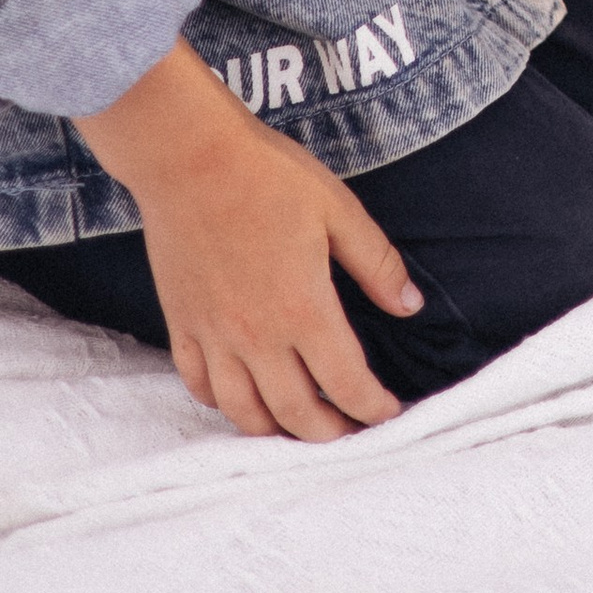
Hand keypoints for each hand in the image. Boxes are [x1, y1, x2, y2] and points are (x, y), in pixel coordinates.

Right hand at [75, 39, 419, 441]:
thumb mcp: (338, 210)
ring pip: (245, 413)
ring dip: (277, 431)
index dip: (372, 408)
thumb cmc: (268, 176)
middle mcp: (257, 336)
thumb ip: (376, 264)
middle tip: (351, 433)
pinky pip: (201, 387)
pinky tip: (243, 399)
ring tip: (300, 429)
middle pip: (296, 414)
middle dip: (329, 434)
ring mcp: (214, 337)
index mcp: (303, 309)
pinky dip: (225, 405)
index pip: (346, 382)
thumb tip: (410, 306)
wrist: (189, 158)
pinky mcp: (182, 326)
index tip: (389, 414)